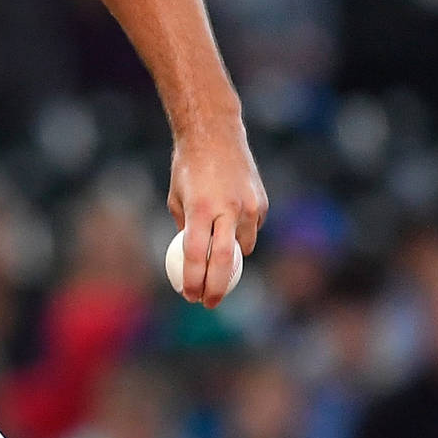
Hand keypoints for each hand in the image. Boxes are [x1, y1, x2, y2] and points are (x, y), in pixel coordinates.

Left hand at [168, 121, 266, 307]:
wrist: (216, 135)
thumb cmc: (188, 169)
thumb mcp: (177, 199)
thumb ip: (187, 230)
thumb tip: (191, 262)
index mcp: (201, 209)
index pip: (198, 256)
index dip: (193, 281)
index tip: (190, 297)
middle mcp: (228, 209)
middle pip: (226, 261)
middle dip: (217, 287)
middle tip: (208, 302)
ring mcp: (248, 206)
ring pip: (243, 248)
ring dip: (231, 261)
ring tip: (216, 265)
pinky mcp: (261, 203)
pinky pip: (251, 230)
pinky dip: (240, 236)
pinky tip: (229, 229)